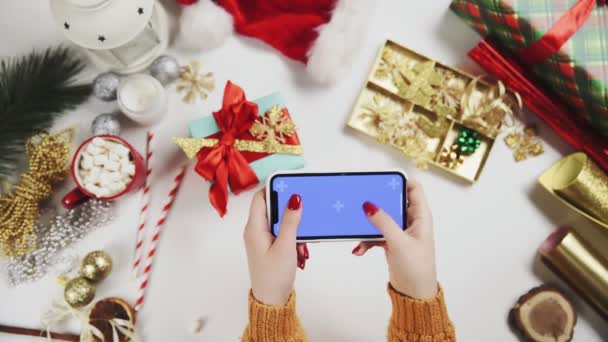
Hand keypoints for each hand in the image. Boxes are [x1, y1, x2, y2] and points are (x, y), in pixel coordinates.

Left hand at [243, 190, 308, 304]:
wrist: (271, 300)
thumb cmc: (274, 276)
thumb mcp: (286, 246)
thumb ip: (291, 221)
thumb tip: (294, 198)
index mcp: (254, 227)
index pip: (260, 197)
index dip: (274, 187)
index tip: (291, 182)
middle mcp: (255, 230)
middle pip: (271, 207)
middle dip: (289, 210)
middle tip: (303, 211)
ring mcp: (262, 238)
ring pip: (279, 221)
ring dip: (293, 227)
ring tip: (301, 241)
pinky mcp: (270, 246)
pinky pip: (282, 233)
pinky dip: (293, 237)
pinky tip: (300, 248)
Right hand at [352, 180, 437, 299]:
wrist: (414, 295)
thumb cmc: (416, 269)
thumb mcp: (398, 242)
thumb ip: (383, 222)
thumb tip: (369, 204)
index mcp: (420, 216)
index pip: (413, 189)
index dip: (400, 181)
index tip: (381, 179)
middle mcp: (411, 221)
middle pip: (393, 201)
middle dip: (377, 201)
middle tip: (362, 198)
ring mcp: (400, 232)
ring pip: (381, 219)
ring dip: (368, 224)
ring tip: (356, 226)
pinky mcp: (391, 243)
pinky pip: (375, 234)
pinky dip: (366, 240)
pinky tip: (359, 249)